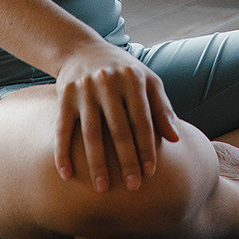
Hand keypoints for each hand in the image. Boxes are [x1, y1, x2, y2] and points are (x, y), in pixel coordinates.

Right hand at [55, 40, 180, 192]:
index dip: (147, 147)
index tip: (151, 172)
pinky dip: (63, 153)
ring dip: (97, 163)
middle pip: (119, 129)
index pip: (143, 119)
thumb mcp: (146, 80)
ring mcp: (85, 89)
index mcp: (133, 78)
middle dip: (126, 160)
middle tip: (132, 187)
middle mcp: (108, 82)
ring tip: (102, 189)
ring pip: (91, 133)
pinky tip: (67, 176)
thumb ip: (161, 108)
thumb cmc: (122, 70)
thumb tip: (175, 139)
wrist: (82, 49)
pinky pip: (62, 129)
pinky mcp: (65, 96)